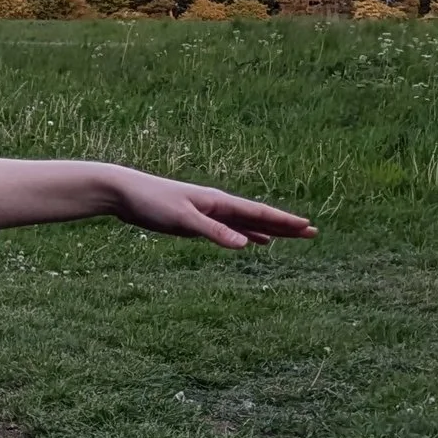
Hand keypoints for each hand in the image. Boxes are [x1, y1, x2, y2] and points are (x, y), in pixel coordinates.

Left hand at [106, 168, 315, 248]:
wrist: (125, 193)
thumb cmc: (152, 203)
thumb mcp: (183, 220)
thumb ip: (214, 232)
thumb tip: (245, 245)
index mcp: (219, 202)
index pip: (259, 213)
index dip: (284, 221)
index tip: (308, 226)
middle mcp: (218, 206)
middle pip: (259, 217)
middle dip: (285, 226)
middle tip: (312, 232)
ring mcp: (209, 213)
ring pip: (247, 223)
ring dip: (269, 230)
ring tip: (292, 237)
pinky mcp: (196, 221)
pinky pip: (230, 229)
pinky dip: (245, 234)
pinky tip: (253, 241)